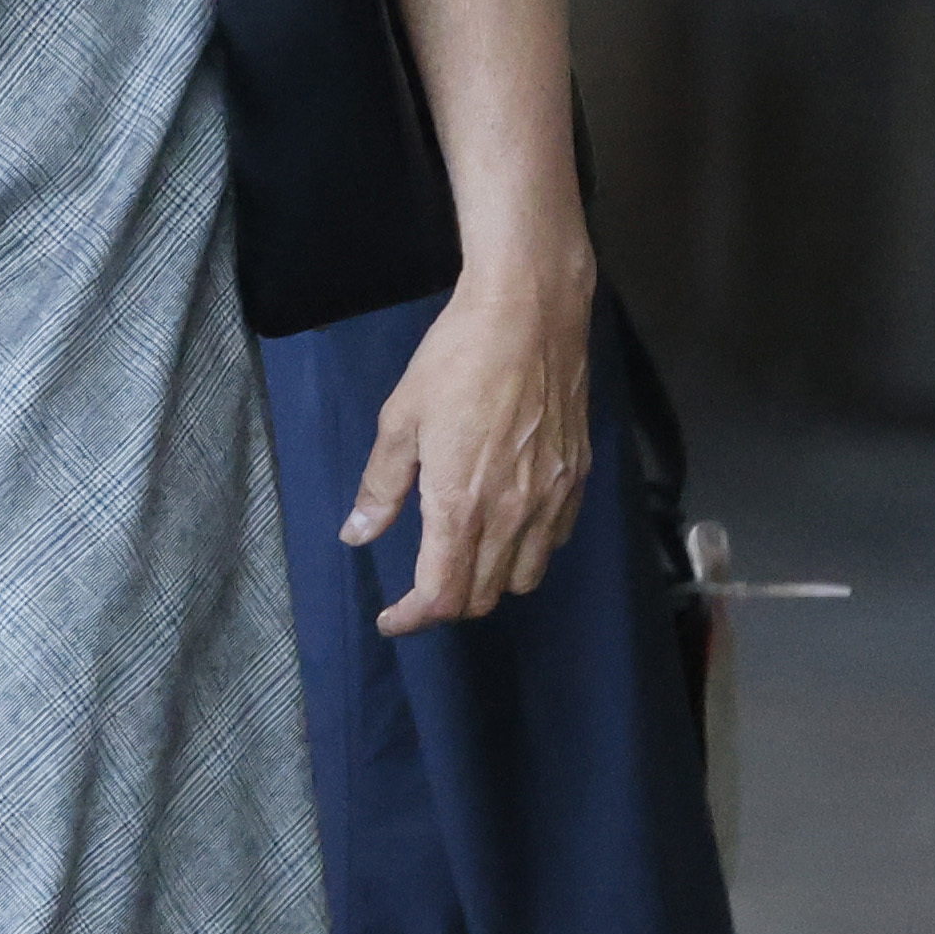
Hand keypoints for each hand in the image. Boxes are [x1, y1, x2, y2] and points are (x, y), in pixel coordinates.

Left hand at [343, 244, 593, 629]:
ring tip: (462, 562)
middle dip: (445, 604)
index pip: (441, 594)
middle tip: (417, 590)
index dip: (413, 618)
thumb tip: (357, 534)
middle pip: (482, 595)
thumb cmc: (456, 360)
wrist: (530, 314)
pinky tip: (507, 529)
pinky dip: (528, 552)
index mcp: (460, 505)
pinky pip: (555, 540)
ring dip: (489, 584)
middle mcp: (512, 513)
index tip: (392, 619)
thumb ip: (380, 487)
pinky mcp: (578, 477)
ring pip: (524, 576)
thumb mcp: (400, 420)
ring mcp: (552, 497)